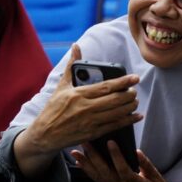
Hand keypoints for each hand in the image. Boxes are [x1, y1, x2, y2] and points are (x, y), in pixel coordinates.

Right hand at [21, 44, 142, 153]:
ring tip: (135, 101)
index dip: (123, 82)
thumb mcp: (61, 87)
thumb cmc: (53, 109)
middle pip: (115, 99)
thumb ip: (71, 67)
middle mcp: (86, 107)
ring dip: (130, 106)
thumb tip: (75, 47)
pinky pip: (114, 126)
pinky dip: (128, 120)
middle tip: (135, 90)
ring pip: (117, 113)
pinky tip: (136, 116)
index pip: (106, 86)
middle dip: (129, 94)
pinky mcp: (93, 133)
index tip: (135, 78)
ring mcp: (90, 121)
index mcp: (79, 94)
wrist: (45, 135)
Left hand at [71, 141, 166, 181]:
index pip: (123, 169)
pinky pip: (95, 180)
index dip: (116, 156)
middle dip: (94, 156)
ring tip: (75, 152)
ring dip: (85, 164)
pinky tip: (80, 162)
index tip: (111, 142)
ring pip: (97, 177)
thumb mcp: (156, 177)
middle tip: (86, 142)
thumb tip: (136, 152)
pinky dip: (87, 171)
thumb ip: (146, 164)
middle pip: (104, 172)